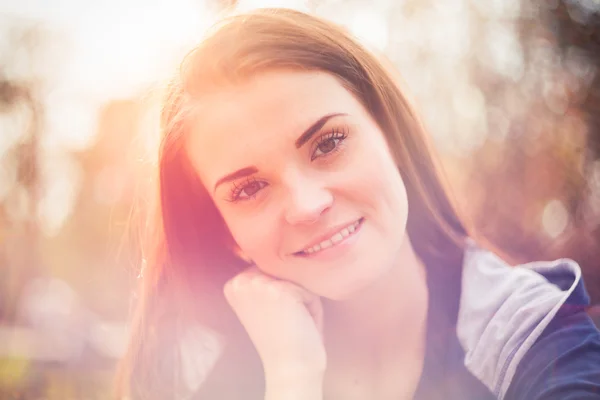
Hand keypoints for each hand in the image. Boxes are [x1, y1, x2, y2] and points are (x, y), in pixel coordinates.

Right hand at [223, 266, 325, 380]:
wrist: (290, 367)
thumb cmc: (285, 338)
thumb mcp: (267, 301)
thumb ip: (270, 278)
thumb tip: (288, 254)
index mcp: (234, 284)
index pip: (273, 269)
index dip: (283, 293)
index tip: (275, 318)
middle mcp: (242, 281)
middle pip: (286, 270)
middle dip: (295, 293)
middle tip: (286, 322)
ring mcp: (260, 284)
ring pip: (299, 278)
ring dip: (305, 299)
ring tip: (294, 322)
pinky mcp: (280, 290)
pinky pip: (310, 290)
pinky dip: (314, 308)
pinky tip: (300, 324)